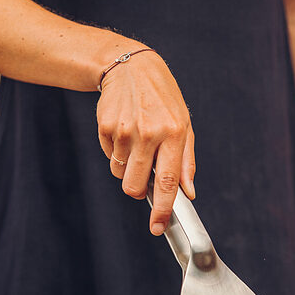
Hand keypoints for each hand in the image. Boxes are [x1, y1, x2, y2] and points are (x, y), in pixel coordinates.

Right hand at [96, 47, 194, 234]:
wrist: (131, 68)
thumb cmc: (163, 99)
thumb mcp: (184, 124)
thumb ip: (186, 162)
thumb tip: (189, 193)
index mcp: (173, 133)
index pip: (168, 181)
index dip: (162, 209)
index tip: (157, 227)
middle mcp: (149, 133)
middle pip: (135, 186)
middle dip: (138, 190)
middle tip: (143, 176)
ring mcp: (125, 130)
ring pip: (120, 174)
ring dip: (127, 168)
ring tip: (137, 142)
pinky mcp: (106, 127)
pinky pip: (109, 157)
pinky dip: (117, 152)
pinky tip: (125, 130)